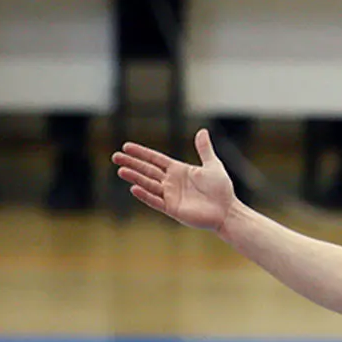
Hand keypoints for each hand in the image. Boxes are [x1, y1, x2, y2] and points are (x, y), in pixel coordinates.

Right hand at [111, 129, 236, 229]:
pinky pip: (156, 201)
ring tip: (120, 170)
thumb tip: (202, 131)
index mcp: (179, 170)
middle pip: (147, 170)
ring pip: (148, 184)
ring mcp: (171, 196)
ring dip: (135, 177)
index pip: (155, 159)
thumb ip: (204, 149)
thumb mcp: (212, 165)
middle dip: (132, 164)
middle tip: (115, 157)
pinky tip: (134, 188)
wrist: (227, 211)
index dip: (141, 153)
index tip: (126, 147)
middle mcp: (172, 182)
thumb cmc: (221, 190)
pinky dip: (145, 195)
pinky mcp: (173, 209)